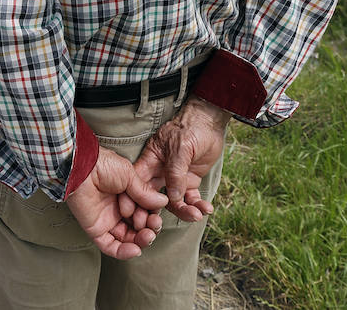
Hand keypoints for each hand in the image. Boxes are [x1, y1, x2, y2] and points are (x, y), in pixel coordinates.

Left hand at [66, 146, 167, 259]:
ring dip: (140, 241)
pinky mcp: (96, 229)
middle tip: (151, 223)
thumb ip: (144, 192)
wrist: (81, 169)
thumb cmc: (102, 165)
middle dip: (148, 228)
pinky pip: (110, 246)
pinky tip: (135, 250)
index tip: (155, 214)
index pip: (145, 211)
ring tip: (147, 236)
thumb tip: (162, 202)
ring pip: (127, 238)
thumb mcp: (129, 175)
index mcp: (127, 194)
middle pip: (138, 227)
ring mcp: (107, 220)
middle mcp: (118, 209)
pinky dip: (123, 252)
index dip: (152, 215)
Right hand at [132, 96, 229, 223]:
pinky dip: (198, 206)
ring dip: (185, 211)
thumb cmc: (191, 127)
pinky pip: (191, 199)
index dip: (135, 200)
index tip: (137, 216)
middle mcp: (160, 172)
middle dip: (158, 214)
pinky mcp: (190, 182)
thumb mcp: (181, 147)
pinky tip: (207, 209)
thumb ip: (175, 172)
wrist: (211, 121)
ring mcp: (175, 178)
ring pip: (175, 202)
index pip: (138, 183)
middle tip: (163, 225)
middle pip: (154, 198)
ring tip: (198, 215)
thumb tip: (173, 197)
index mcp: (150, 161)